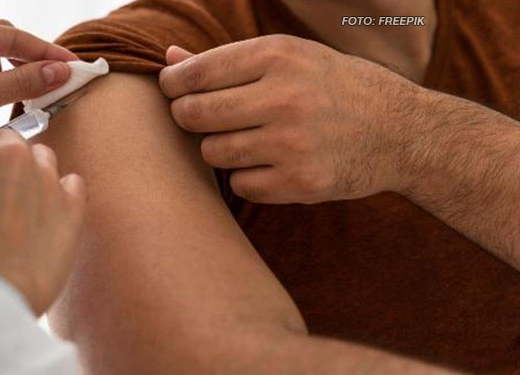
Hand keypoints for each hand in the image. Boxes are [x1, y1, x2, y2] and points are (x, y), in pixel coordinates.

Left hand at [159, 35, 426, 203]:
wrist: (403, 132)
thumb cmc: (336, 87)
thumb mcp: (291, 58)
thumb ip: (227, 60)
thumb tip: (169, 58)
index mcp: (279, 56)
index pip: (195, 73)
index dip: (173, 83)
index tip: (173, 89)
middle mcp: (284, 97)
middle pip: (194, 115)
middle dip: (187, 117)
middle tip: (199, 117)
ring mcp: (292, 143)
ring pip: (213, 153)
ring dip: (220, 148)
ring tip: (246, 139)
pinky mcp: (300, 182)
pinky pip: (240, 184)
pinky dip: (247, 177)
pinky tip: (270, 163)